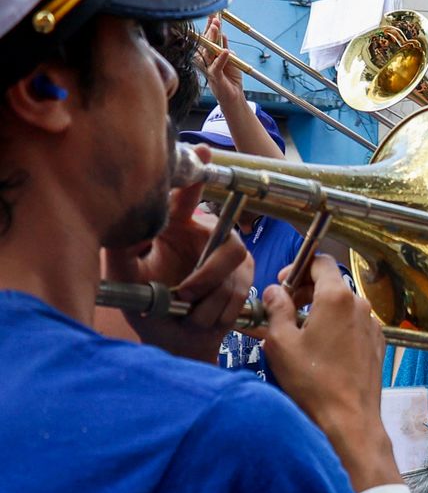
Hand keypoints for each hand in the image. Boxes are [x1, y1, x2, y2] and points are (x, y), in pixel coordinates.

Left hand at [102, 144, 252, 360]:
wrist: (175, 341)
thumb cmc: (148, 306)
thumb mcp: (123, 276)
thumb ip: (118, 248)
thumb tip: (118, 220)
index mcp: (177, 226)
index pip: (187, 196)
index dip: (197, 172)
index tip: (203, 151)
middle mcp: (207, 236)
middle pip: (227, 244)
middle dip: (206, 276)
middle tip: (184, 295)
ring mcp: (230, 259)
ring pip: (232, 276)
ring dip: (206, 300)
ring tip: (185, 311)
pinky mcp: (244, 280)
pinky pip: (238, 294)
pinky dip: (214, 313)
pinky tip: (199, 317)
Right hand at [199, 15, 245, 105]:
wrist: (233, 95)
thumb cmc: (230, 77)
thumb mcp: (230, 57)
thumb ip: (224, 46)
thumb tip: (222, 33)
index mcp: (209, 54)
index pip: (208, 37)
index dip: (210, 26)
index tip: (213, 14)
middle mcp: (205, 59)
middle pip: (206, 42)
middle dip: (210, 30)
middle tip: (214, 19)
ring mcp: (208, 67)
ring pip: (208, 51)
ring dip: (212, 40)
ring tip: (216, 29)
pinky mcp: (214, 77)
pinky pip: (216, 66)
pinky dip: (221, 59)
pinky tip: (225, 51)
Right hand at [263, 255, 393, 487]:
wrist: (349, 419)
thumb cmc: (312, 382)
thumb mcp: (281, 342)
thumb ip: (276, 309)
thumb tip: (274, 291)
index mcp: (337, 297)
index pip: (320, 261)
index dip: (298, 267)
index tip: (282, 283)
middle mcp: (360, 306)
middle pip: (331, 283)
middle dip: (306, 290)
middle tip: (284, 309)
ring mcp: (372, 325)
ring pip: (342, 306)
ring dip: (320, 311)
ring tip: (298, 332)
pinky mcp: (376, 344)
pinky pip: (353, 325)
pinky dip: (335, 327)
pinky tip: (319, 349)